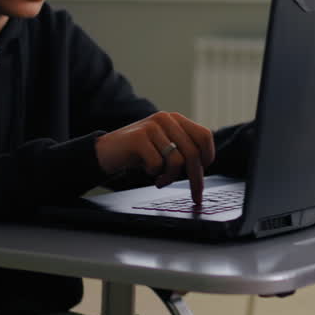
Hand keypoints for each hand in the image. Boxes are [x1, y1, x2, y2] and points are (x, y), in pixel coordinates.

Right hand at [95, 112, 215, 202]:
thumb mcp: (165, 148)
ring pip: (176, 161)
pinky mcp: (138, 138)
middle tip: (195, 195)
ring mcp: (151, 127)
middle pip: (192, 152)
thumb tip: (203, 169)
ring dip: (170, 177)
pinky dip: (154, 174)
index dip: (208, 156)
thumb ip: (183, 150)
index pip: (204, 136)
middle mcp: (166, 119)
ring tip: (160, 180)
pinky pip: (157, 164)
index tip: (204, 172)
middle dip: (195, 178)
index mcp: (176, 119)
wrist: (106, 152)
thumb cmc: (139, 153)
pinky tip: (146, 171)